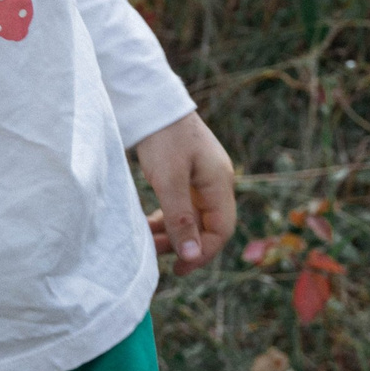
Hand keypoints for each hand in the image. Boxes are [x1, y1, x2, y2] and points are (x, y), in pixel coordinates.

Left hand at [136, 111, 235, 271]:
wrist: (151, 101)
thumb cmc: (162, 137)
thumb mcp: (169, 180)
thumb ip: (180, 219)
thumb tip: (192, 257)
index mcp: (219, 183)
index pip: (222, 230)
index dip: (202, 253)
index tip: (178, 269)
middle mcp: (215, 182)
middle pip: (208, 226)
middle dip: (183, 245)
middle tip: (154, 255)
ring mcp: (201, 178)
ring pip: (193, 218)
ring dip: (173, 234)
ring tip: (147, 242)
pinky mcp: (186, 174)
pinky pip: (182, 206)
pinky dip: (167, 219)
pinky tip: (149, 226)